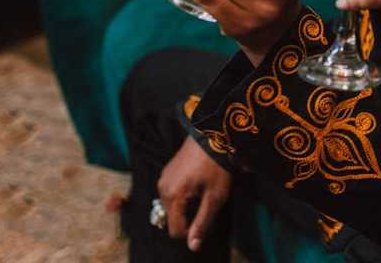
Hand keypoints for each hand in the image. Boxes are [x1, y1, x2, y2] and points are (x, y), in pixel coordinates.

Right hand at [157, 137, 231, 252]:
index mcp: (173, 196)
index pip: (175, 230)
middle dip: (188, 217)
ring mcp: (163, 178)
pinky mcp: (167, 171)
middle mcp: (163, 188)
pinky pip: (171, 192)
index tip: (207, 217)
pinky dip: (182, 195)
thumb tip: (193, 246)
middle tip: (208, 202)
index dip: (191, 231)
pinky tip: (197, 183)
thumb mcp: (215, 197)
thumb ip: (203, 222)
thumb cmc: (217, 166)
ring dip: (185, 206)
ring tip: (203, 191)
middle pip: (172, 219)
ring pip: (171, 206)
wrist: (213, 134)